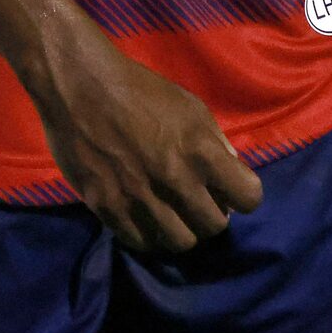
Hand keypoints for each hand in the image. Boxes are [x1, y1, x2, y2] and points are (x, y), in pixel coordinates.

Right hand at [33, 26, 263, 252]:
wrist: (83, 89)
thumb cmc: (142, 92)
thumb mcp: (192, 108)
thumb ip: (215, 142)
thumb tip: (233, 171)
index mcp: (202, 152)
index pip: (248, 197)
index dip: (245, 195)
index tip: (234, 191)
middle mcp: (175, 180)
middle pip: (214, 227)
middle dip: (215, 216)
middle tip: (202, 204)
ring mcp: (140, 198)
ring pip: (180, 243)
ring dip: (184, 231)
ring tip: (176, 216)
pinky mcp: (108, 209)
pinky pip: (141, 243)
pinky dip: (151, 236)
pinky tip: (149, 220)